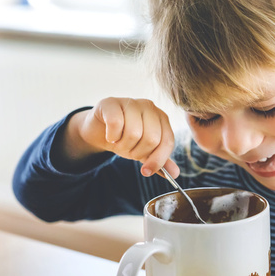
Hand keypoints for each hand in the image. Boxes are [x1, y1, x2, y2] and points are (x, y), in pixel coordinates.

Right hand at [65, 97, 179, 177]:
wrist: (98, 130)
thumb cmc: (125, 139)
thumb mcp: (144, 152)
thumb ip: (160, 160)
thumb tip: (175, 173)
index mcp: (161, 118)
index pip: (168, 141)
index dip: (158, 160)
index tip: (146, 171)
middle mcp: (149, 107)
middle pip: (152, 139)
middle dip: (137, 152)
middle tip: (128, 150)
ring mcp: (131, 102)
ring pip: (133, 133)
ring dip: (122, 145)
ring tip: (118, 142)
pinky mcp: (111, 102)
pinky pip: (116, 123)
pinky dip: (112, 136)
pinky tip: (110, 136)